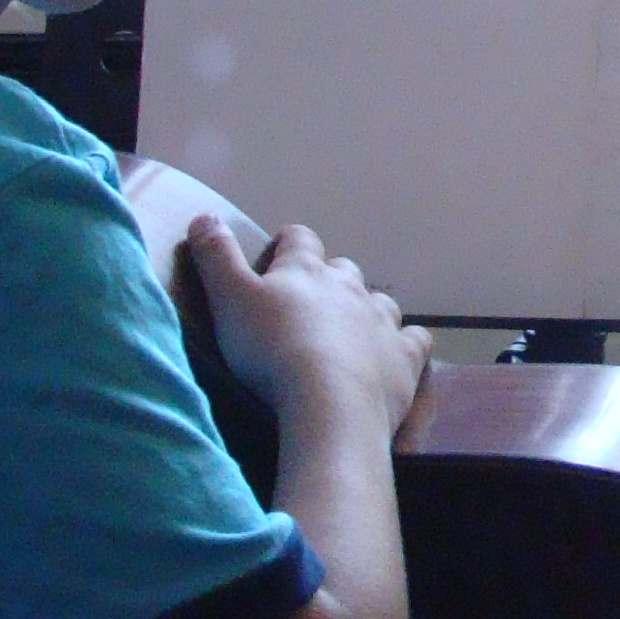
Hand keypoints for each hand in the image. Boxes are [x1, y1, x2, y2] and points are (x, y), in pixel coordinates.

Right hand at [186, 217, 429, 439]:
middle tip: (307, 307)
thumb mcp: (229, 298)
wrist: (328, 401)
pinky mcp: (405, 355)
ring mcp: (382, 319)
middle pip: (342, 270)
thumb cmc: (270, 349)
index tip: (277, 257)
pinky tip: (395, 352)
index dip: (288, 245)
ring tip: (348, 333)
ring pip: (379, 302)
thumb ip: (216, 257)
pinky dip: (405, 342)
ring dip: (365, 311)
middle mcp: (349, 286)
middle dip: (328, 281)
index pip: (299, 239)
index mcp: (306, 269)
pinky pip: (415, 339)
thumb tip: (204, 216)